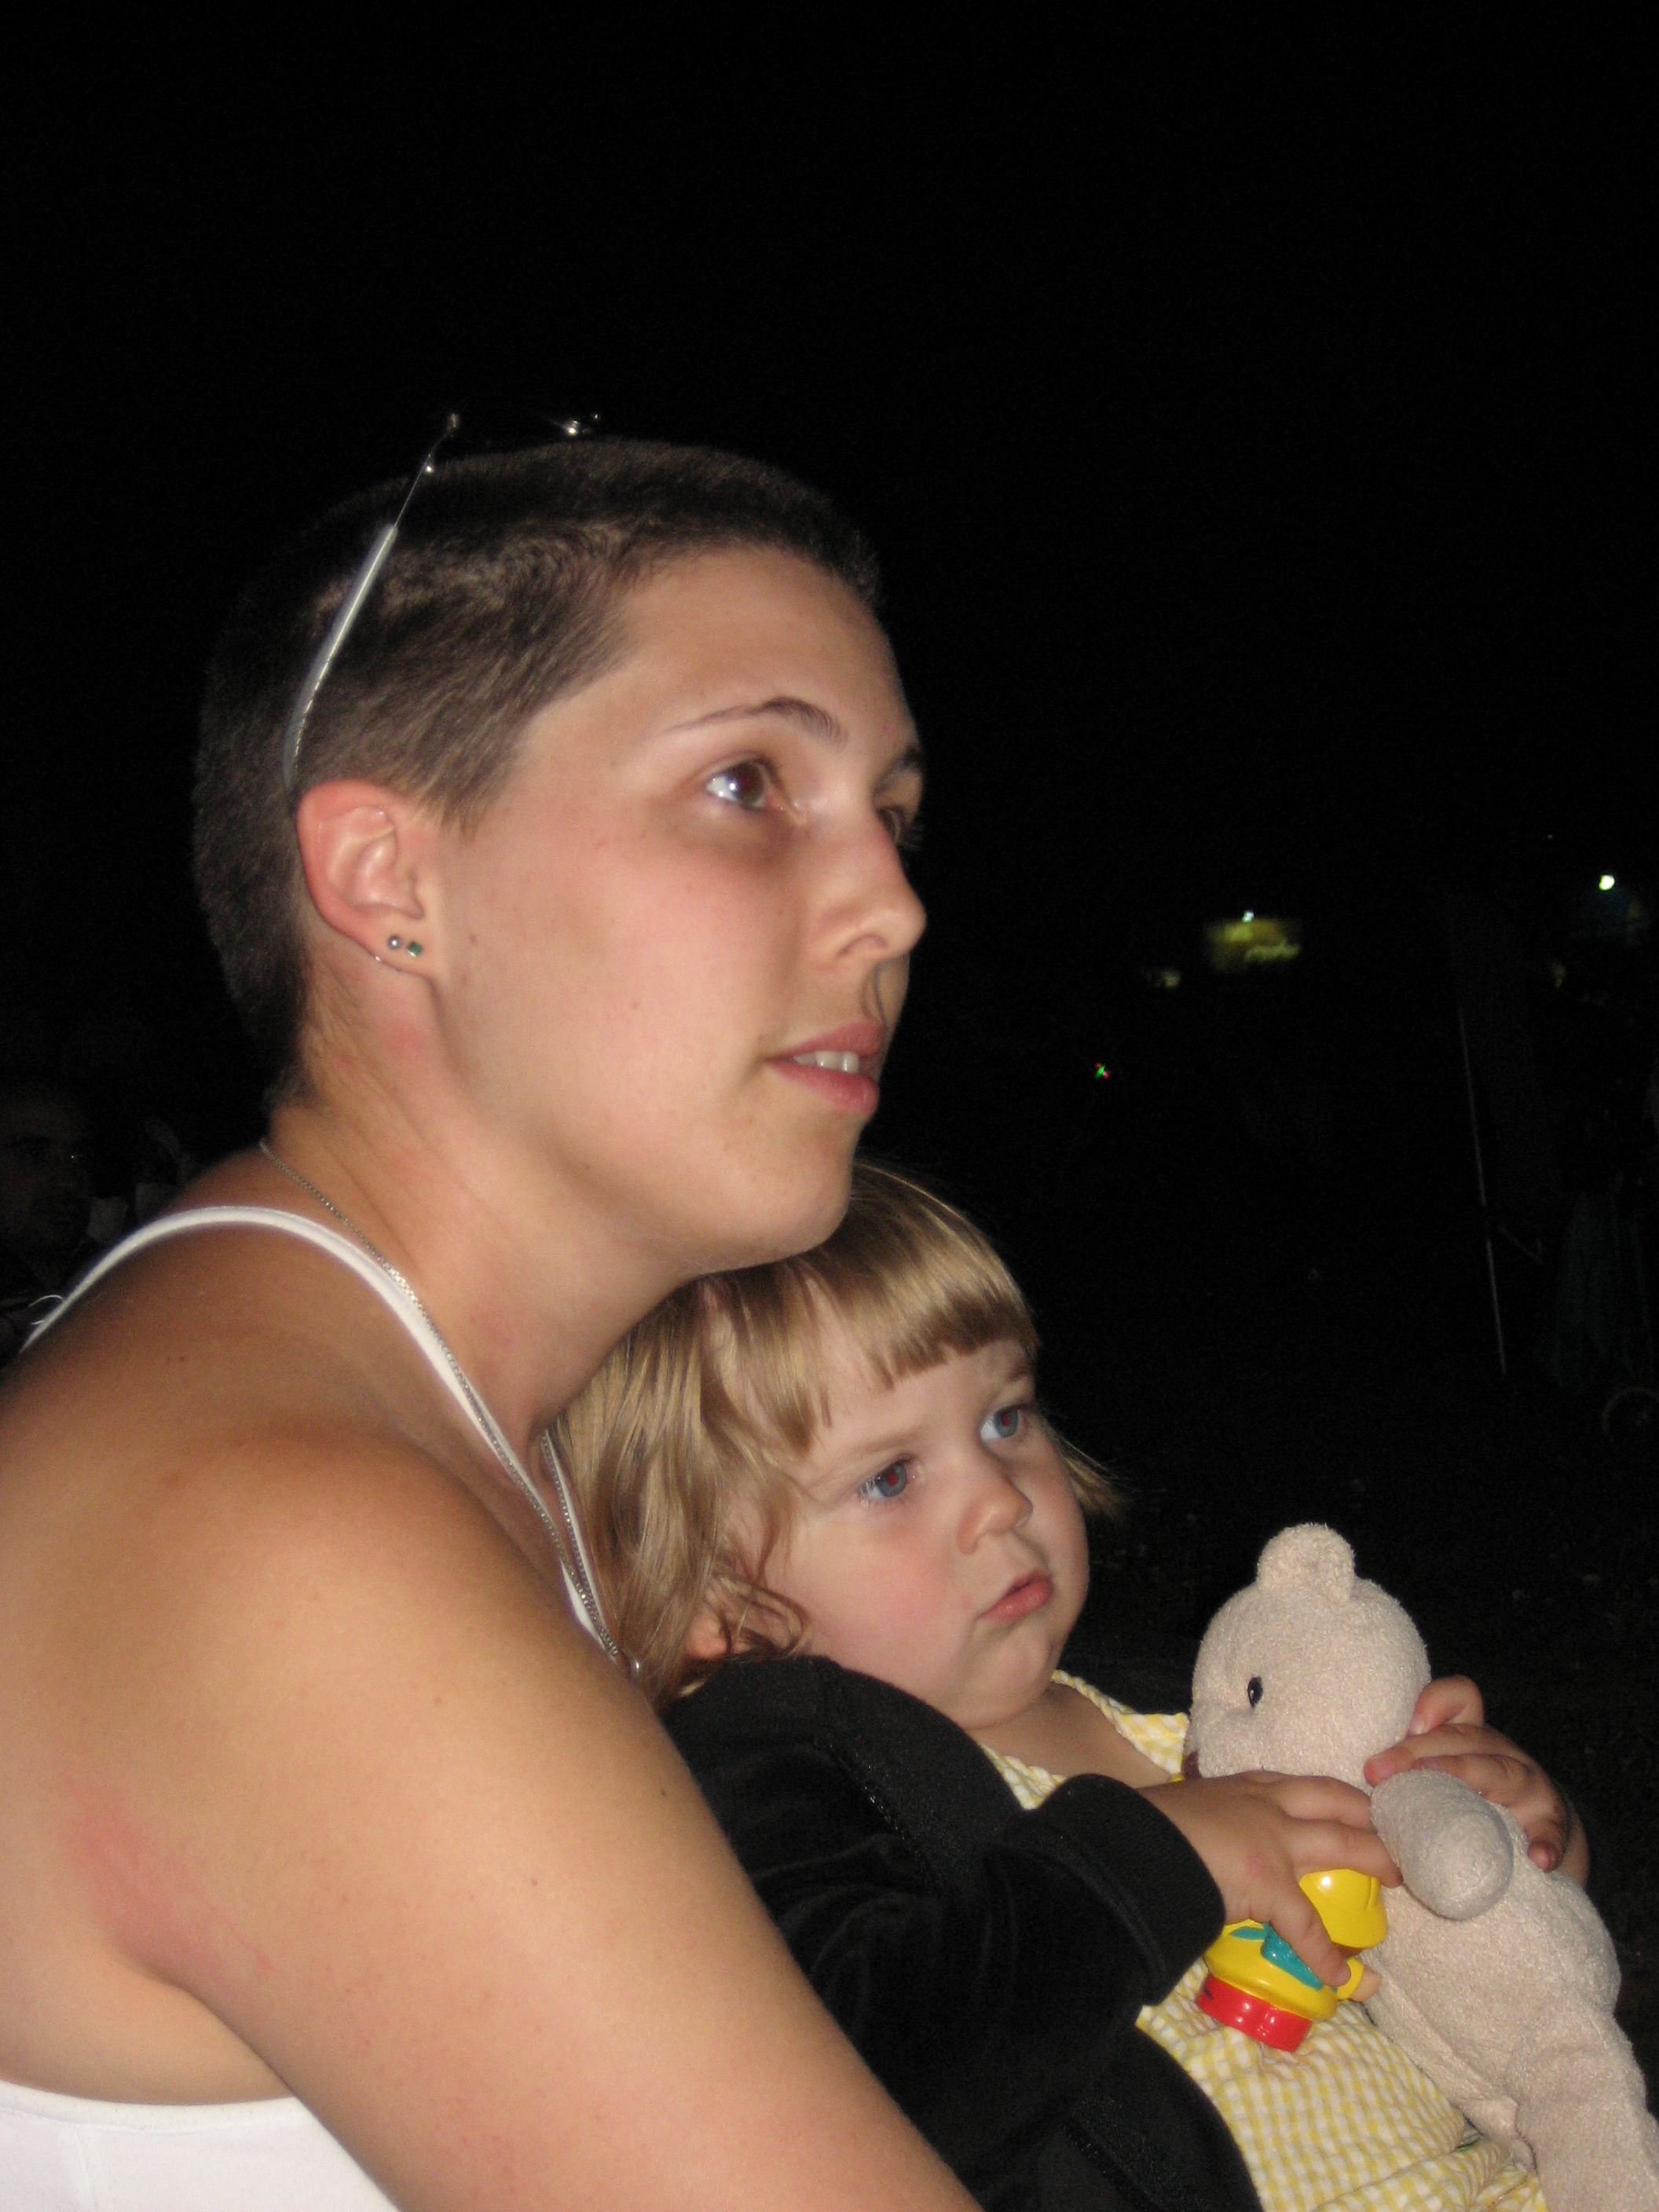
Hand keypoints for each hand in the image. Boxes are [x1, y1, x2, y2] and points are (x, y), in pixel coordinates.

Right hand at [1143, 1771, 1399, 1987]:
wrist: (1130, 1843)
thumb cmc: (1148, 1826)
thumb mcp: (1186, 1811)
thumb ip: (1208, 1824)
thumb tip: (1206, 1848)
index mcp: (1245, 1785)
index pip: (1305, 1784)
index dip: (1340, 1796)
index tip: (1364, 1805)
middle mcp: (1266, 1803)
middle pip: (1338, 1801)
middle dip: (1373, 1817)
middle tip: (1402, 1833)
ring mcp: (1272, 1839)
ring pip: (1341, 1845)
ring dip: (1376, 1862)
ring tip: (1399, 1881)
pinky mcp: (1268, 1883)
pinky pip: (1307, 1925)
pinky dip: (1326, 1953)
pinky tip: (1341, 1975)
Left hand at [1363, 1677, 1587, 1881]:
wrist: (1544, 1838)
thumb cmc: (1476, 1807)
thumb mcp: (1445, 1782)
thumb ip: (1411, 1776)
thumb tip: (1355, 1790)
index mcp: (1471, 1739)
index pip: (1461, 1699)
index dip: (1435, 1702)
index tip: (1407, 1724)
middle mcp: (1501, 1753)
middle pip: (1464, 1738)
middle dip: (1417, 1752)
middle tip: (1375, 1772)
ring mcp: (1531, 1787)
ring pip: (1502, 1772)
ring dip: (1467, 1778)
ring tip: (1440, 1797)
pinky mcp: (1553, 1826)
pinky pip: (1552, 1830)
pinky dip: (1546, 1842)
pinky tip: (1537, 1858)